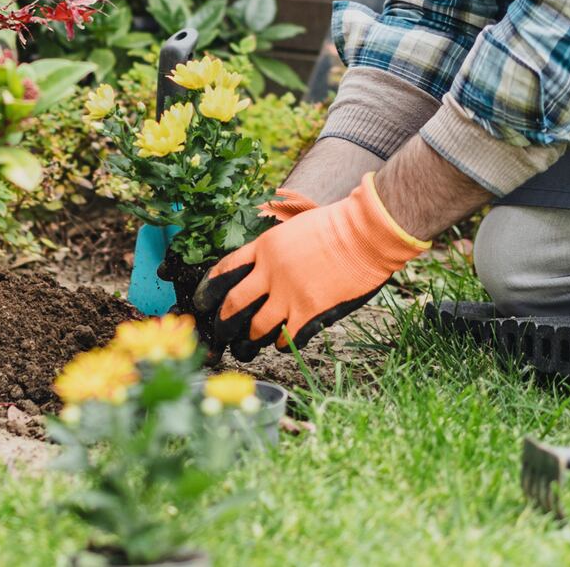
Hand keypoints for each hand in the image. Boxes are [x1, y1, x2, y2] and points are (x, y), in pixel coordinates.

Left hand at [195, 173, 428, 359]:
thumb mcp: (295, 224)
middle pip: (233, 303)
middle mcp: (270, 271)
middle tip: (220, 332)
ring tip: (248, 345)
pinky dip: (280, 343)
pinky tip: (281, 343)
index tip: (203, 302)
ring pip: (256, 326)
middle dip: (223, 323)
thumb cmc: (337, 224)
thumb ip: (275, 245)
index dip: (209, 290)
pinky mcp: (309, 310)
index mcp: (264, 247)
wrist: (366, 233)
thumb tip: (262, 261)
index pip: (225, 270)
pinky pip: (285, 336)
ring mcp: (289, 293)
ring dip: (250, 339)